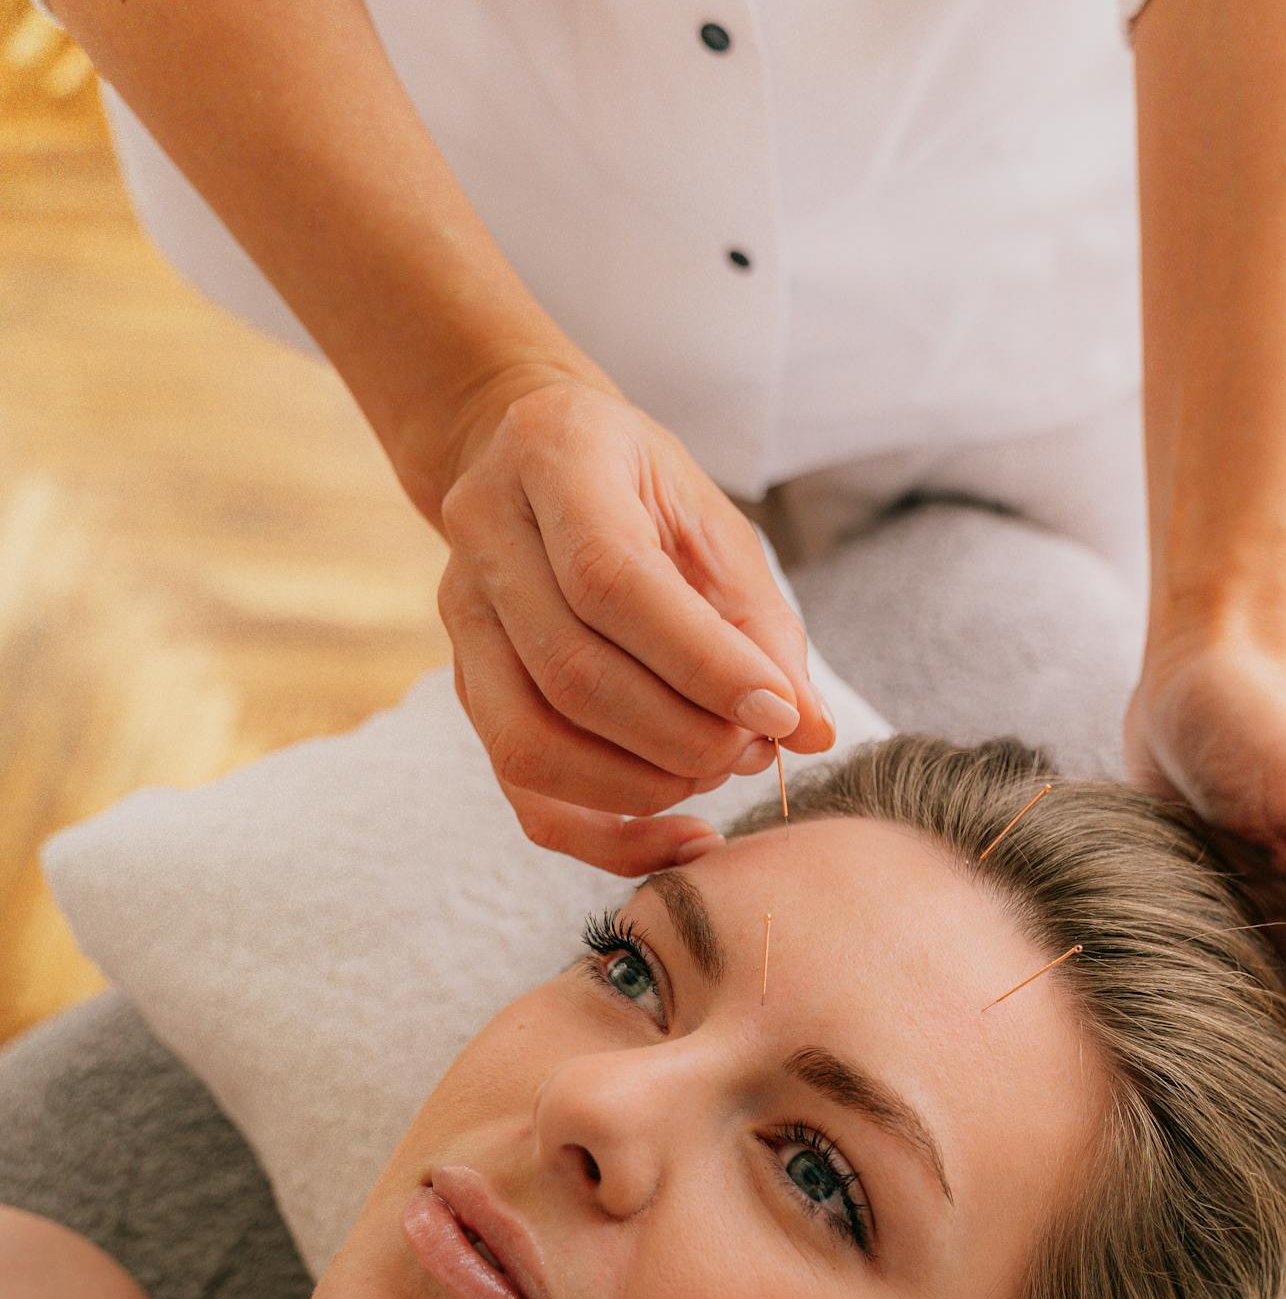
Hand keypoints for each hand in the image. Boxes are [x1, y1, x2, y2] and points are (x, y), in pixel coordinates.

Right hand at [430, 362, 837, 873]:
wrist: (533, 463)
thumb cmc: (643, 494)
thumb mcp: (713, 525)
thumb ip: (761, 624)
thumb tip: (810, 731)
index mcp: (553, 460)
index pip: (611, 583)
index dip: (701, 664)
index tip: (779, 714)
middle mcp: (485, 538)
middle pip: (572, 675)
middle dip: (681, 736)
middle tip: (754, 748)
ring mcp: (462, 622)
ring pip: (533, 745)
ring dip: (644, 785)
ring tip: (717, 771)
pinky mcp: (467, 689)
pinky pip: (524, 794)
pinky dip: (608, 837)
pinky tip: (683, 838)